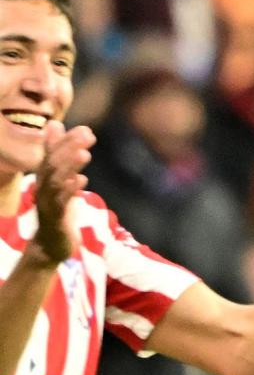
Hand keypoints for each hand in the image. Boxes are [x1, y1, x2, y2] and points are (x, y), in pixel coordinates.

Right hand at [28, 121, 92, 267]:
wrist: (50, 245)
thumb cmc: (58, 212)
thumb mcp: (63, 186)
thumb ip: (65, 164)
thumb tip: (62, 140)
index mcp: (46, 178)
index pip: (54, 155)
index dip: (68, 141)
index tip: (86, 129)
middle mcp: (44, 187)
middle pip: (54, 163)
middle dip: (70, 147)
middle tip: (88, 134)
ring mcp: (48, 202)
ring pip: (56, 180)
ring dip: (70, 165)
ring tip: (85, 153)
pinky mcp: (55, 218)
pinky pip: (60, 202)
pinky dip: (69, 190)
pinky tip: (80, 181)